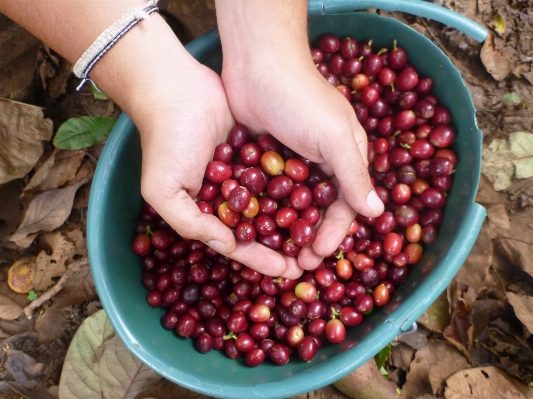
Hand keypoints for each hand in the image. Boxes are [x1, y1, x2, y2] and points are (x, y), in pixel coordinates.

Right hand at [130, 46, 303, 278]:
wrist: (175, 88)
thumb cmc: (164, 141)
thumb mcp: (163, 190)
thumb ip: (191, 223)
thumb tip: (229, 245)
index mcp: (207, 211)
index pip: (239, 242)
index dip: (261, 259)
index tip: (287, 272)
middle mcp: (229, 196)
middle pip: (262, 227)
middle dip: (285, 244)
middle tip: (313, 259)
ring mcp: (246, 173)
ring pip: (276, 203)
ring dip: (296, 219)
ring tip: (322, 234)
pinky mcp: (259, 150)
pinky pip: (281, 173)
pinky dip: (298, 187)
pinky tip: (320, 198)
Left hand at [217, 1, 384, 270]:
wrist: (258, 65)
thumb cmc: (301, 99)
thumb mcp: (333, 137)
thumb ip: (354, 175)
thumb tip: (377, 213)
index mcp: (345, 157)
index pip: (344, 205)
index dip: (332, 233)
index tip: (316, 256)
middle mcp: (321, 163)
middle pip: (318, 210)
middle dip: (309, 238)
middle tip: (295, 264)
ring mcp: (292, 162)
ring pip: (292, 206)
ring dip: (286, 231)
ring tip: (274, 254)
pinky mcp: (265, 159)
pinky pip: (268, 193)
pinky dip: (265, 212)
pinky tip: (253, 230)